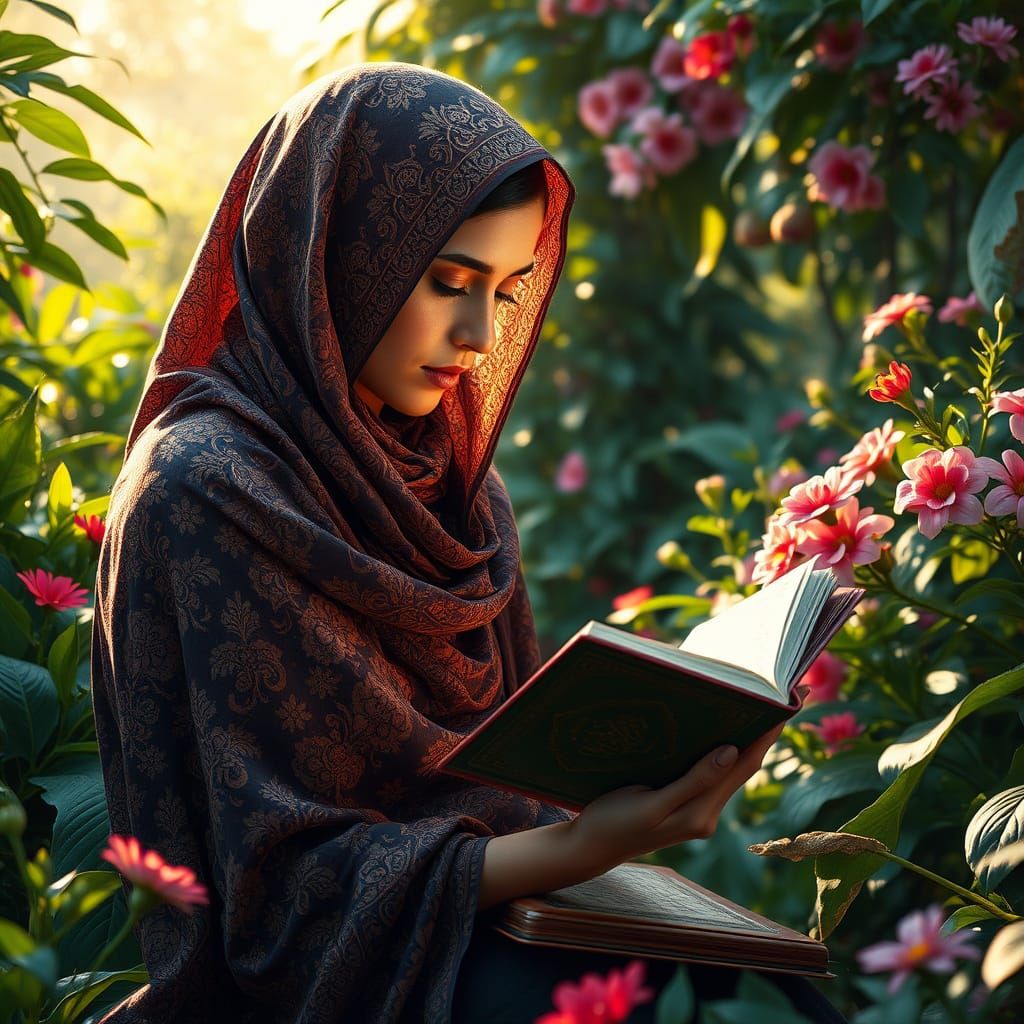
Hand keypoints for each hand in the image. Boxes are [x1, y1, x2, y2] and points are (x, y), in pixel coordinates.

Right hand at [564, 722, 784, 876]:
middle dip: (764, 733)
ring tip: (760, 708)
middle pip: (744, 767)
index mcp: (701, 813)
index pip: (743, 766)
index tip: (785, 706)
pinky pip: (713, 776)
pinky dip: (724, 752)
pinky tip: (725, 735)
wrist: (591, 848)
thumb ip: (692, 781)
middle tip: (783, 698)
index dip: (766, 735)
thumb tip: (731, 751)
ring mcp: (698, 813)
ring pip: (731, 771)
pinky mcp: (687, 808)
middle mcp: (707, 814)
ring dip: (747, 741)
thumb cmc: (614, 823)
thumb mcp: (651, 803)